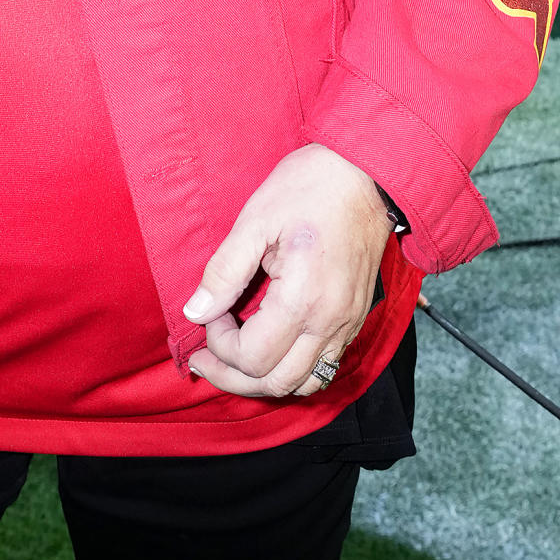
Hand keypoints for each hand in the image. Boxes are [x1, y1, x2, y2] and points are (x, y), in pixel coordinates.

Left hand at [182, 143, 392, 399]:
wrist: (365, 174)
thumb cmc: (309, 188)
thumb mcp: (255, 220)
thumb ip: (224, 271)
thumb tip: (195, 312)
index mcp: (303, 299)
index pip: (252, 357)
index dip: (219, 343)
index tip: (210, 311)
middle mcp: (330, 323)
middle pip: (276, 383)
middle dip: (232, 375)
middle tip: (204, 356)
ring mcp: (347, 325)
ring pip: (303, 384)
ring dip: (262, 380)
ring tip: (232, 359)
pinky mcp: (354, 320)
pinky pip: (323, 367)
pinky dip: (291, 370)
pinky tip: (268, 347)